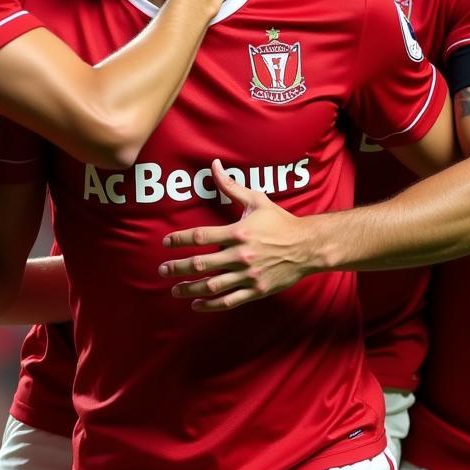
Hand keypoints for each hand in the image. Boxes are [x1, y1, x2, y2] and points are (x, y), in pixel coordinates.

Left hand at [159, 159, 314, 309]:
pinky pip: (228, 300)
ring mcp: (247, 275)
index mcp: (237, 233)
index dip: (179, 239)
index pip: (200, 236)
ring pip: (211, 285)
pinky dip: (210, 304)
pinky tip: (196, 304)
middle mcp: (240, 255)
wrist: (307, 247)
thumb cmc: (281, 222)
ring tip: (174, 290)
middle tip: (163, 269)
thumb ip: (231, 186)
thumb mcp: (257, 200)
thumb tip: (214, 165)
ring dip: (189, 289)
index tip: (166, 242)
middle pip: (200, 264)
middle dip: (178, 268)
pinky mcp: (255, 290)